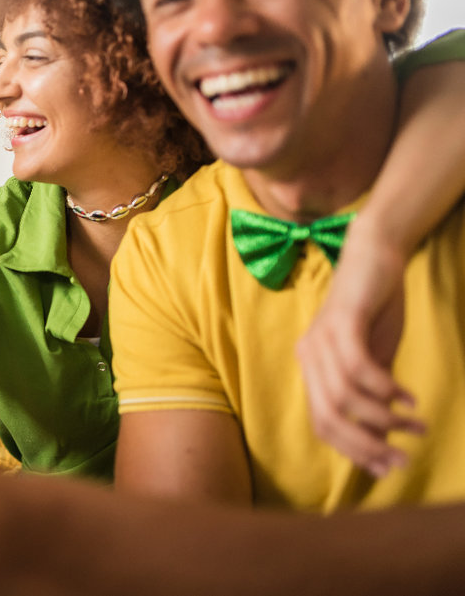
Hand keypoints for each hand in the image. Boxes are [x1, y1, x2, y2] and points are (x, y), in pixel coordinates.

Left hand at [296, 223, 424, 476]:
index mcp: (311, 368)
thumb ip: (372, 397)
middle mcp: (308, 355)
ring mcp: (320, 338)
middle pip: (327, 417)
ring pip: (343, 396)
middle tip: (402, 459)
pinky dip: (383, 388)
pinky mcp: (341, 321)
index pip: (321, 423)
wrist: (375, 256)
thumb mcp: (375, 359)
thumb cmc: (375, 310)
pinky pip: (357, 367)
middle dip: (365, 445)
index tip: (387, 468)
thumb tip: (379, 440)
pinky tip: (408, 397)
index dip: (352, 451)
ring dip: (383, 418)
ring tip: (415, 425)